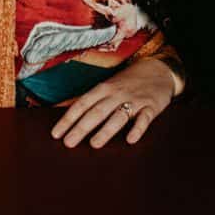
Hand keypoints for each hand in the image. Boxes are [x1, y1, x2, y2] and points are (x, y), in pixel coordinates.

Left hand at [50, 57, 178, 147]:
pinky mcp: (151, 106)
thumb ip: (88, 99)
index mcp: (104, 88)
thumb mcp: (106, 86)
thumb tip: (62, 109)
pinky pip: (144, 118)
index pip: (82, 103)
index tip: (56, 134)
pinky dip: (138, 128)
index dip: (68, 118)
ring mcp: (135, 100)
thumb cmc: (126, 82)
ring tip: (94, 144)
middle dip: (82, 127)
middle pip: (97, 111)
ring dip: (106, 130)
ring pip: (119, 115)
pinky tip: (130, 140)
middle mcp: (117, 93)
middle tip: (68, 143)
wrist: (158, 70)